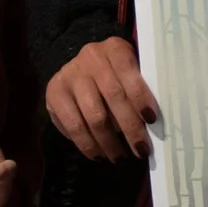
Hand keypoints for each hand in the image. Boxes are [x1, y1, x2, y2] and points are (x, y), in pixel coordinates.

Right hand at [44, 37, 158, 159]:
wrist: (81, 70)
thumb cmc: (116, 76)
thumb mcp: (131, 73)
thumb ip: (142, 89)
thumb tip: (153, 124)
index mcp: (114, 48)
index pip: (128, 70)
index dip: (140, 96)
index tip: (152, 120)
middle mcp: (91, 57)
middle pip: (113, 95)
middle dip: (130, 127)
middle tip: (141, 150)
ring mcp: (70, 74)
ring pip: (93, 115)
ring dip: (109, 142)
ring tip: (120, 157)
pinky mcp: (54, 93)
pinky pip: (73, 125)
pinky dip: (88, 144)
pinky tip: (99, 155)